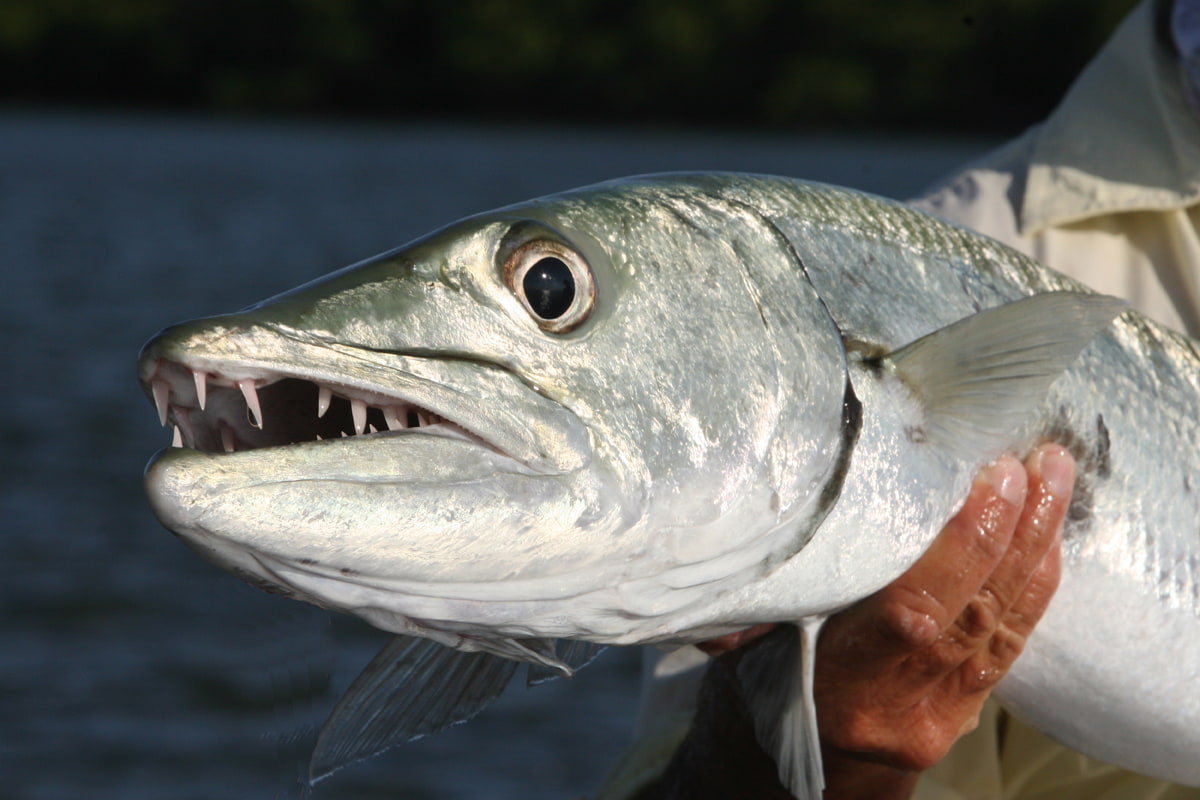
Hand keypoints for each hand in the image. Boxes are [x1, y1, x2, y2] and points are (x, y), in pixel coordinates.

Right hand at [657, 444, 1073, 799]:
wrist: (796, 769)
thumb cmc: (763, 691)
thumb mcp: (749, 644)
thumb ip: (767, 598)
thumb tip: (763, 526)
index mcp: (840, 684)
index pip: (914, 609)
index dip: (964, 544)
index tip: (991, 479)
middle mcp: (898, 705)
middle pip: (971, 612)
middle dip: (1013, 530)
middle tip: (1036, 463)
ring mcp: (938, 717)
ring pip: (1002, 626)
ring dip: (1036, 547)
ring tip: (1056, 480)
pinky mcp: (963, 715)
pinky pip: (1010, 647)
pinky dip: (1033, 589)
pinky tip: (1047, 541)